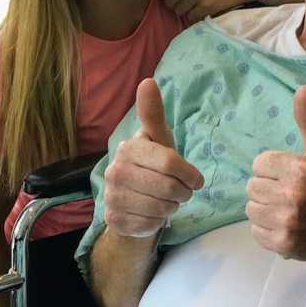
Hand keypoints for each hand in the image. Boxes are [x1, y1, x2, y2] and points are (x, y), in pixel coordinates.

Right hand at [103, 78, 203, 237]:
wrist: (133, 201)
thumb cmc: (152, 165)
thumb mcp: (159, 140)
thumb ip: (154, 114)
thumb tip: (147, 81)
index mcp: (129, 148)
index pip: (171, 162)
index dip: (189, 174)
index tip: (194, 179)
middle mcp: (114, 171)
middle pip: (169, 188)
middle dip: (182, 193)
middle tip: (180, 192)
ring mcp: (111, 197)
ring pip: (162, 208)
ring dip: (172, 207)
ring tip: (166, 201)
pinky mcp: (114, 220)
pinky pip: (150, 225)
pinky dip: (158, 222)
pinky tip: (152, 213)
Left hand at [245, 85, 305, 261]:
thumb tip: (303, 88)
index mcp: (300, 169)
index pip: (259, 164)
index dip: (272, 168)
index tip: (288, 174)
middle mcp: (293, 195)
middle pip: (252, 186)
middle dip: (267, 187)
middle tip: (287, 192)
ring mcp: (287, 222)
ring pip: (251, 209)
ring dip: (264, 208)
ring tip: (285, 208)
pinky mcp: (283, 244)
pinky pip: (256, 231)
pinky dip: (267, 229)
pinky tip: (285, 224)